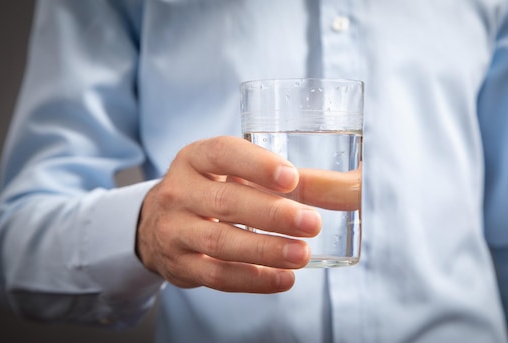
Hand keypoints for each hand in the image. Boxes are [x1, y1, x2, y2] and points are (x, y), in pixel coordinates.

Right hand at [136, 136, 321, 292]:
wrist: (157, 224)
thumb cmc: (211, 190)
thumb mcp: (235, 174)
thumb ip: (288, 179)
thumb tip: (349, 188)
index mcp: (195, 158)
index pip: (222, 153)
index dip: (257, 165)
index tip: (291, 178)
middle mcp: (179, 192)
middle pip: (225, 202)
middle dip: (272, 214)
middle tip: (311, 223)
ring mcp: (174, 230)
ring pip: (221, 243)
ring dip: (266, 251)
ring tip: (302, 254)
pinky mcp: (180, 265)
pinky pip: (217, 276)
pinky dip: (254, 280)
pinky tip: (284, 279)